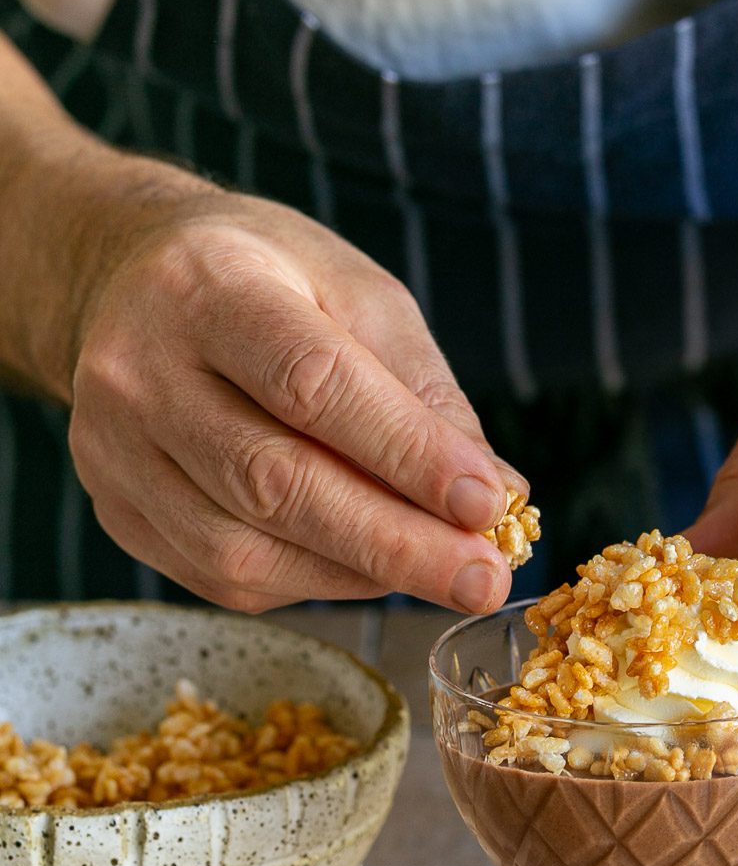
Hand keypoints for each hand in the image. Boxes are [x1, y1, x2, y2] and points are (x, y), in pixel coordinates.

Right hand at [68, 183, 519, 611]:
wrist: (125, 281)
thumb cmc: (265, 283)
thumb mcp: (357, 294)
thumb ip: (423, 391)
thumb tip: (495, 494)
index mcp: (207, 287)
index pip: (312, 384)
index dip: (407, 454)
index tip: (486, 504)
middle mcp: (140, 372)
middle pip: (275, 483)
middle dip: (396, 543)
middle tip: (484, 578)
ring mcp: (115, 451)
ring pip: (245, 549)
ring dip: (361, 576)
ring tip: (443, 576)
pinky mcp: (119, 511)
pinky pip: (225, 578)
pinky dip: (315, 584)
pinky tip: (369, 569)